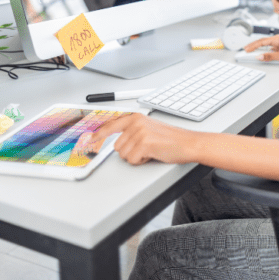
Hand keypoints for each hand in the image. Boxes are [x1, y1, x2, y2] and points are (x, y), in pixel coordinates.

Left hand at [81, 113, 198, 164]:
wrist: (188, 143)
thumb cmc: (171, 139)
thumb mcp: (149, 128)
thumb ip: (132, 131)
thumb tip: (117, 140)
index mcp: (136, 118)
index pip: (111, 125)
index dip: (99, 134)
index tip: (90, 139)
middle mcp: (136, 123)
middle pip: (117, 147)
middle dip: (130, 152)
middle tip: (146, 149)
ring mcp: (140, 132)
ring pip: (124, 155)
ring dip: (137, 157)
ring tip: (151, 150)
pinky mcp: (144, 143)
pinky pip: (133, 160)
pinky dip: (142, 161)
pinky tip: (153, 154)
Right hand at [244, 35, 278, 63]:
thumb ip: (270, 57)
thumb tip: (259, 56)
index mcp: (277, 39)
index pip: (261, 41)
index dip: (253, 46)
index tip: (246, 49)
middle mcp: (277, 40)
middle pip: (262, 42)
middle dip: (253, 45)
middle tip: (245, 49)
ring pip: (265, 45)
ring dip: (258, 48)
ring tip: (250, 51)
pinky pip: (269, 49)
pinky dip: (263, 51)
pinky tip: (261, 53)